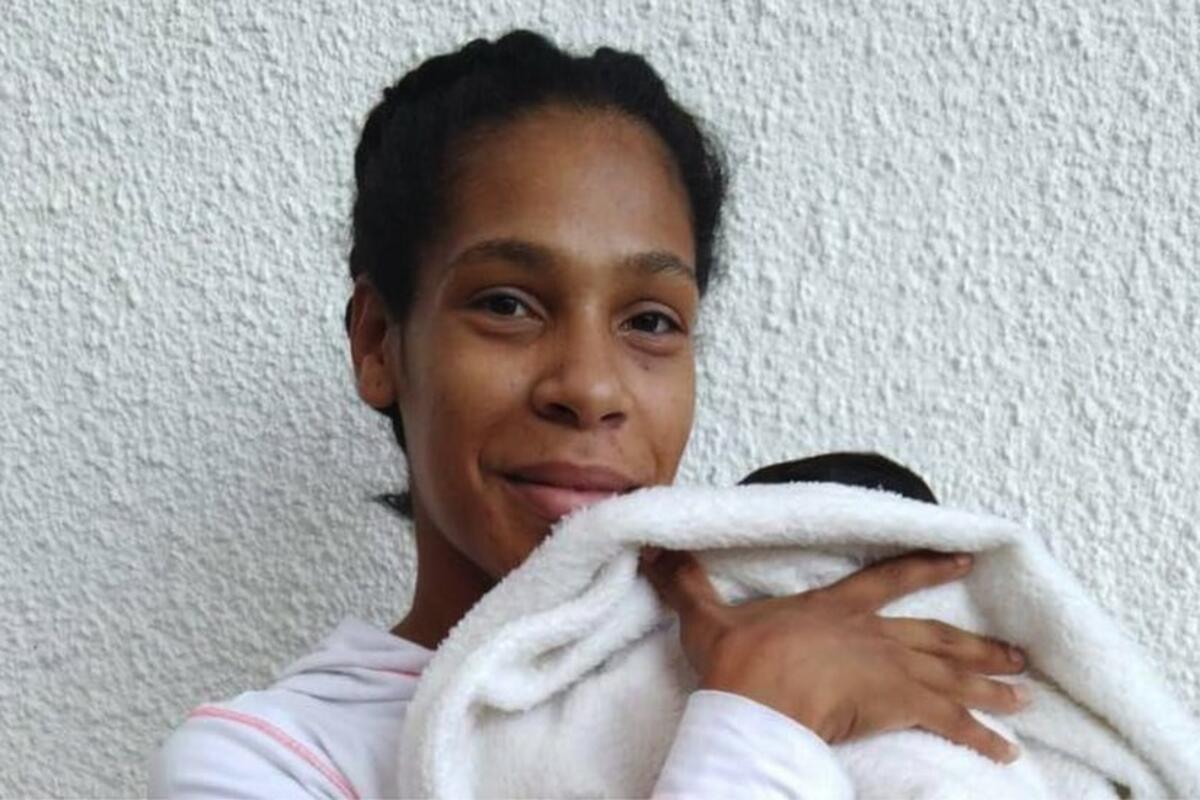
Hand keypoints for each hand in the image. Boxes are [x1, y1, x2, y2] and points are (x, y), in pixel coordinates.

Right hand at [638, 547, 1029, 763]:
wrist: (755, 696)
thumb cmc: (736, 659)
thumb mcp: (706, 617)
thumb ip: (689, 586)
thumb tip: (658, 554)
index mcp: (832, 608)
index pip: (887, 581)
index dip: (925, 568)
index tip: (963, 558)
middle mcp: (869, 633)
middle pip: (933, 637)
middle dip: (976, 646)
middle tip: (1016, 655)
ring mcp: (886, 667)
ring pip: (950, 676)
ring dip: (988, 687)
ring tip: (1023, 698)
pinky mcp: (895, 703)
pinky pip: (948, 721)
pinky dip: (978, 736)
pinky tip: (1005, 751)